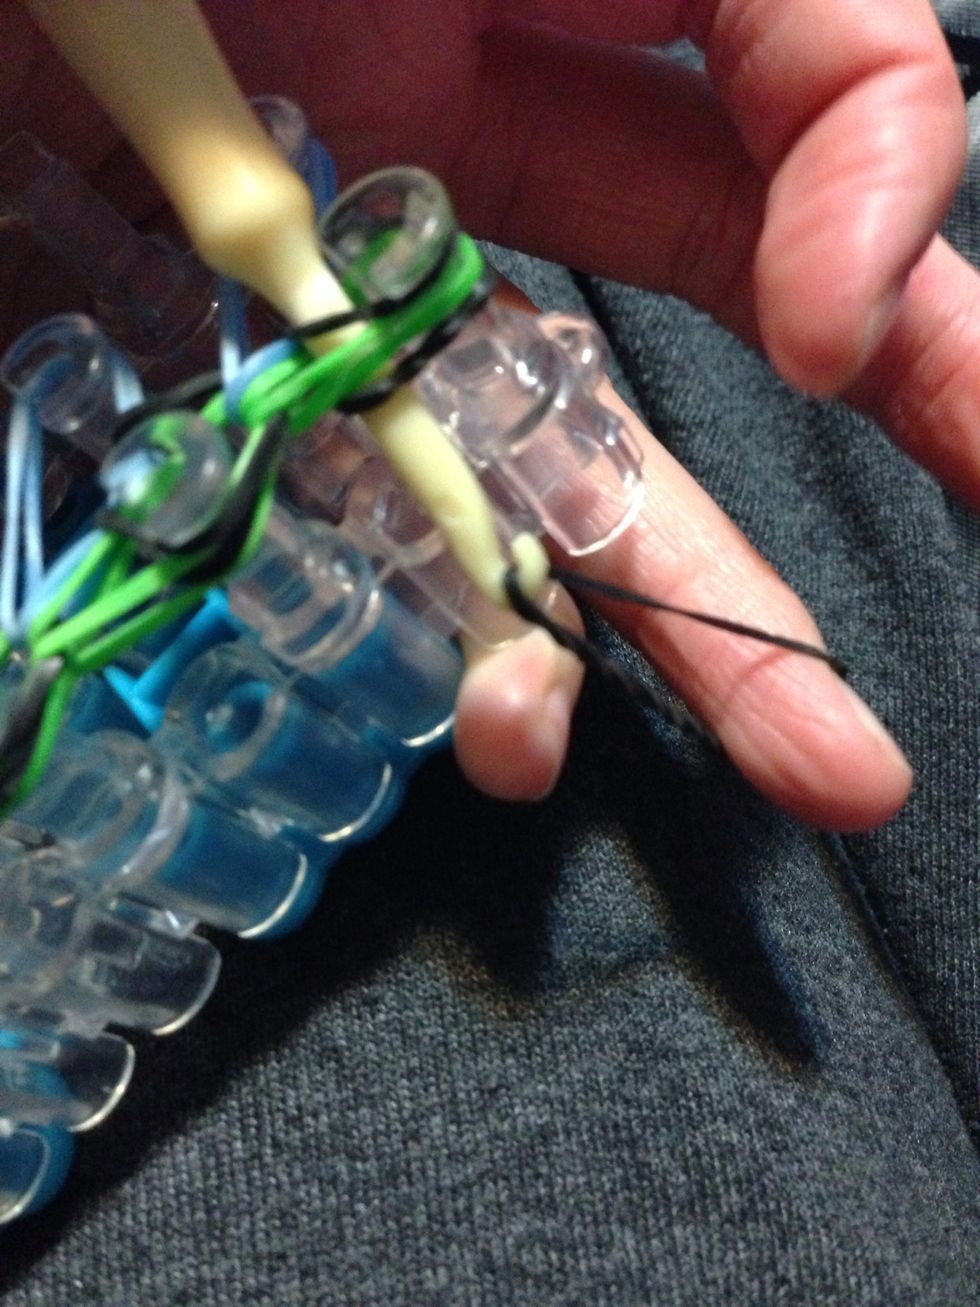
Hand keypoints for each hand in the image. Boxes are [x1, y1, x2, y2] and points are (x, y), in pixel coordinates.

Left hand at [4, 1, 974, 829]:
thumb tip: (813, 271)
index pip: (807, 51)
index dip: (871, 185)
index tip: (828, 342)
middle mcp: (482, 89)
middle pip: (737, 256)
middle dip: (910, 395)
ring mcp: (379, 242)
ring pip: (576, 430)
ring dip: (688, 603)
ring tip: (818, 759)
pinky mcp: (272, 359)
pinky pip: (411, 500)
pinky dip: (475, 614)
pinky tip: (517, 719)